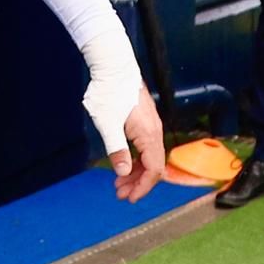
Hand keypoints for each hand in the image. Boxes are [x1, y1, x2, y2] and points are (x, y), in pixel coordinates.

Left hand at [110, 87, 165, 202]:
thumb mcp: (108, 124)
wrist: (114, 65)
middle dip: (137, 182)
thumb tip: (124, 172)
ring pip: (149, 156)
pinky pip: (146, 146)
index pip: (154, 170)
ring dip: (136, 171)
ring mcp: (151, 125)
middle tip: (120, 193)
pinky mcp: (145, 120)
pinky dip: (136, 158)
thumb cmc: (109, 92)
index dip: (143, 187)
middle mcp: (155, 131)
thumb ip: (117, 149)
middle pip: (153, 165)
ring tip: (119, 182)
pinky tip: (124, 163)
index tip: (129, 198)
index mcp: (149, 135)